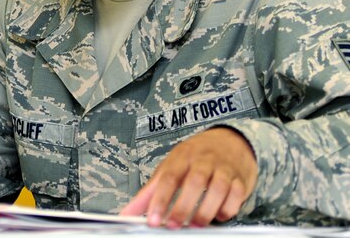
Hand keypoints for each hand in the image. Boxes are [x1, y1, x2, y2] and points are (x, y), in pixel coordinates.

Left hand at [121, 127, 257, 227]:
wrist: (229, 141)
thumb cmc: (194, 158)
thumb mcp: (169, 168)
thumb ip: (149, 193)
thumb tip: (127, 214)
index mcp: (181, 156)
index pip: (168, 177)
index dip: (159, 200)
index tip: (153, 220)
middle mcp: (203, 160)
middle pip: (194, 182)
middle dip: (183, 207)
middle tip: (174, 225)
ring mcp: (223, 168)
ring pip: (218, 188)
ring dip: (206, 210)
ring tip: (195, 224)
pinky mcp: (240, 179)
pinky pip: (237, 195)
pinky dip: (228, 209)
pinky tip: (218, 216)